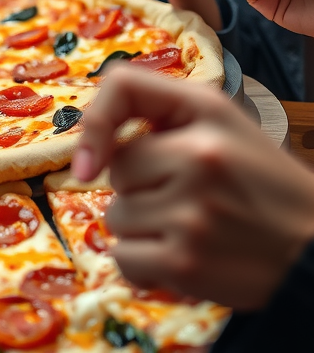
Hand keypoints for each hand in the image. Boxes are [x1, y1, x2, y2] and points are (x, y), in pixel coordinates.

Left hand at [73, 68, 313, 309]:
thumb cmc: (261, 184)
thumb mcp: (221, 124)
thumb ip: (158, 112)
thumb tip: (91, 154)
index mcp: (208, 110)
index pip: (123, 86)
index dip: (96, 122)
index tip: (91, 160)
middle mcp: (198, 156)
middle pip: (117, 170)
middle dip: (140, 187)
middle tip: (187, 198)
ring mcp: (191, 213)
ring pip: (116, 217)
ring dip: (143, 229)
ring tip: (191, 230)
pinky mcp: (186, 264)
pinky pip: (124, 259)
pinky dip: (143, 265)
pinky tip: (182, 259)